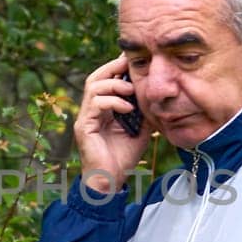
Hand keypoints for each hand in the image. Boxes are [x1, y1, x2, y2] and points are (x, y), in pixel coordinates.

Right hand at [74, 55, 149, 193]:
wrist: (110, 181)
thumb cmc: (123, 157)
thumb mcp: (141, 129)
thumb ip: (144, 111)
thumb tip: (157, 95)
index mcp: (103, 108)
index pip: (106, 79)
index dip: (118, 67)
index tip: (135, 60)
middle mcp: (91, 110)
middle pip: (95, 77)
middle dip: (113, 67)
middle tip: (130, 63)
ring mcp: (85, 117)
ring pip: (93, 86)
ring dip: (115, 84)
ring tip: (131, 90)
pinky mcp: (84, 127)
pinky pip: (95, 104)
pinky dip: (113, 101)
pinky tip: (128, 108)